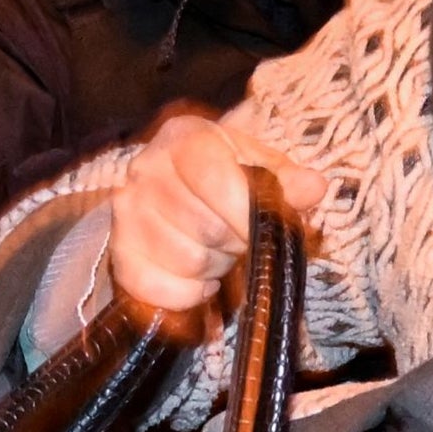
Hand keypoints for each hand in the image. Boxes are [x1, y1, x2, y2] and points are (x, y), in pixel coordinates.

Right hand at [108, 112, 324, 313]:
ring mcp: (126, 213)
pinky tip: (199, 278)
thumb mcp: (262, 169)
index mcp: (184, 138)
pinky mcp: (119, 254)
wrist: (177, 195)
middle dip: (234, 243)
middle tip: (240, 240)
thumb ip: (288, 180)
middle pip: (204, 227)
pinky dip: (187, 294)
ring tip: (218, 252)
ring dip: (214, 267)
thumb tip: (313, 188)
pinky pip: (157, 289)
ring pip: (186, 261)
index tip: (261, 229)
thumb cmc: (227, 179)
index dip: (246, 214)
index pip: (215, 181)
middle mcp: (145, 169)